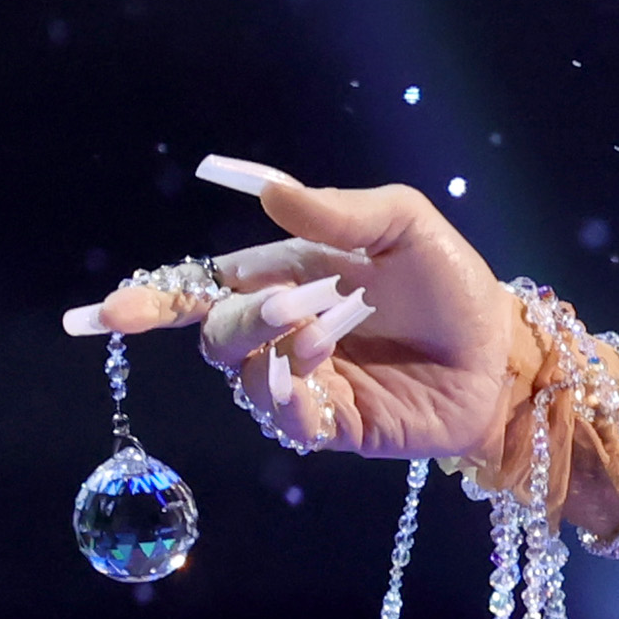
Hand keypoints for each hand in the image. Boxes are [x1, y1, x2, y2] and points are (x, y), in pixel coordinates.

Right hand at [57, 158, 520, 470]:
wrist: (506, 352)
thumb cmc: (454, 283)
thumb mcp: (404, 224)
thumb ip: (338, 211)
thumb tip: (269, 191)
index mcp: (284, 275)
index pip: (202, 288)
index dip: (154, 300)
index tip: (113, 313)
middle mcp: (285, 331)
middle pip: (215, 334)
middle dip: (235, 320)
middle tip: (292, 304)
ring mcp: (308, 382)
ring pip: (244, 377)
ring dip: (271, 350)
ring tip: (323, 330)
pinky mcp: (338, 426)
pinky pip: (285, 420)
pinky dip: (286, 396)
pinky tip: (314, 369)